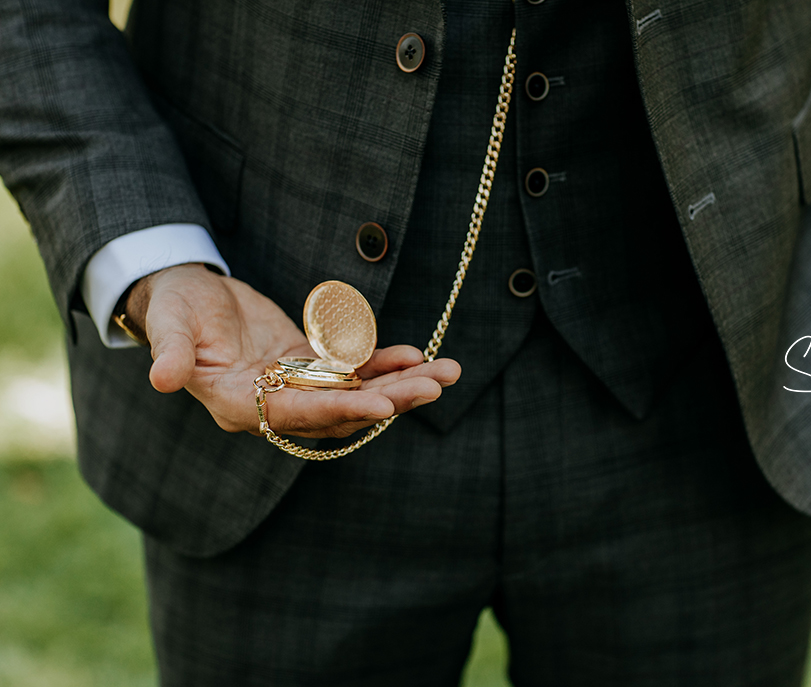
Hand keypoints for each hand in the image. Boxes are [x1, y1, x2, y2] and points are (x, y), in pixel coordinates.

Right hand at [125, 264, 460, 438]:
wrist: (183, 293)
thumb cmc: (172, 307)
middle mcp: (273, 406)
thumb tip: (160, 379)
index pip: (298, 413)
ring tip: (447, 372)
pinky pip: (354, 372)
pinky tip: (419, 355)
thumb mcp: (168, 324)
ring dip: (401, 385)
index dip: (340, 408)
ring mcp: (295, 388)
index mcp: (239, 404)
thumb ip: (172, 353)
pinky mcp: (308, 367)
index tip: (383, 404)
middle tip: (437, 384)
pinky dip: (386, 365)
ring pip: (356, 394)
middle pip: (341, 411)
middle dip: (390, 399)